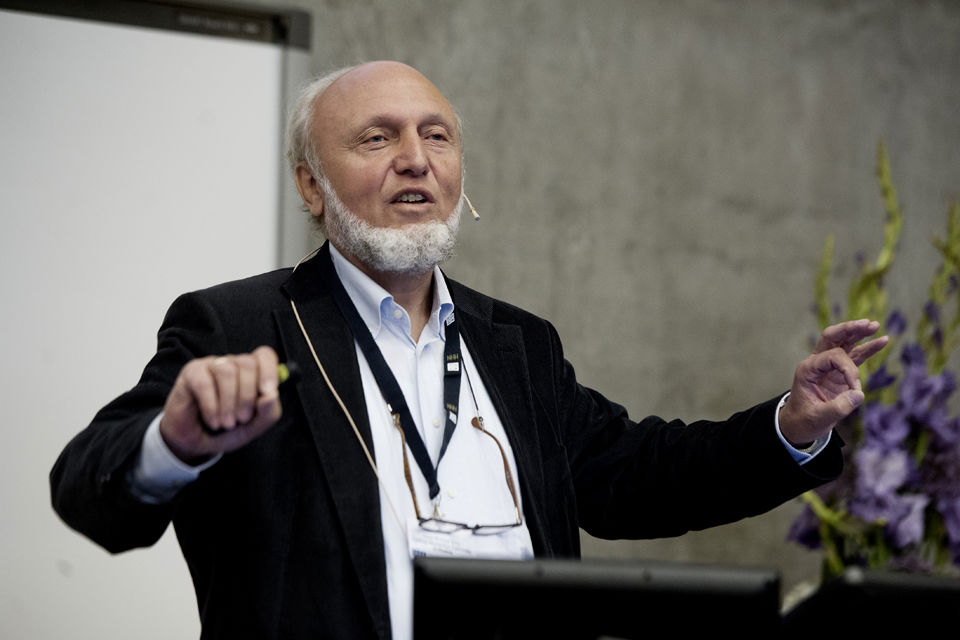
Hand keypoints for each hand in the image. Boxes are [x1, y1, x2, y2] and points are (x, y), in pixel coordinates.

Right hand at [160, 346, 282, 464]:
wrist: (194, 442)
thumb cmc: (225, 429)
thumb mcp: (252, 428)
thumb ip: (268, 413)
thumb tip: (272, 395)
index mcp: (251, 373)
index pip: (264, 355)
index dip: (269, 370)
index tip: (268, 392)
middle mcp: (232, 364)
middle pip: (247, 363)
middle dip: (247, 396)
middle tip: (241, 419)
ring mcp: (211, 365)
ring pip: (227, 371)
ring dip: (229, 402)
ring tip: (226, 423)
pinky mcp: (191, 373)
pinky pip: (205, 383)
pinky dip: (211, 407)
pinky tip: (213, 421)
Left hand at [779, 319, 888, 446]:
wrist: (799, 425)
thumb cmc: (804, 420)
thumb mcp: (818, 418)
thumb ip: (838, 407)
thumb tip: (859, 394)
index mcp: (808, 369)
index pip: (833, 357)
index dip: (849, 370)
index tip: (856, 389)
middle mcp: (817, 363)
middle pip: (832, 338)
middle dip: (849, 329)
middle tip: (867, 324)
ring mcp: (829, 367)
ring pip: (844, 343)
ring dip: (859, 334)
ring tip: (875, 325)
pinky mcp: (839, 373)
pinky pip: (855, 356)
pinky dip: (868, 348)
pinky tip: (882, 340)